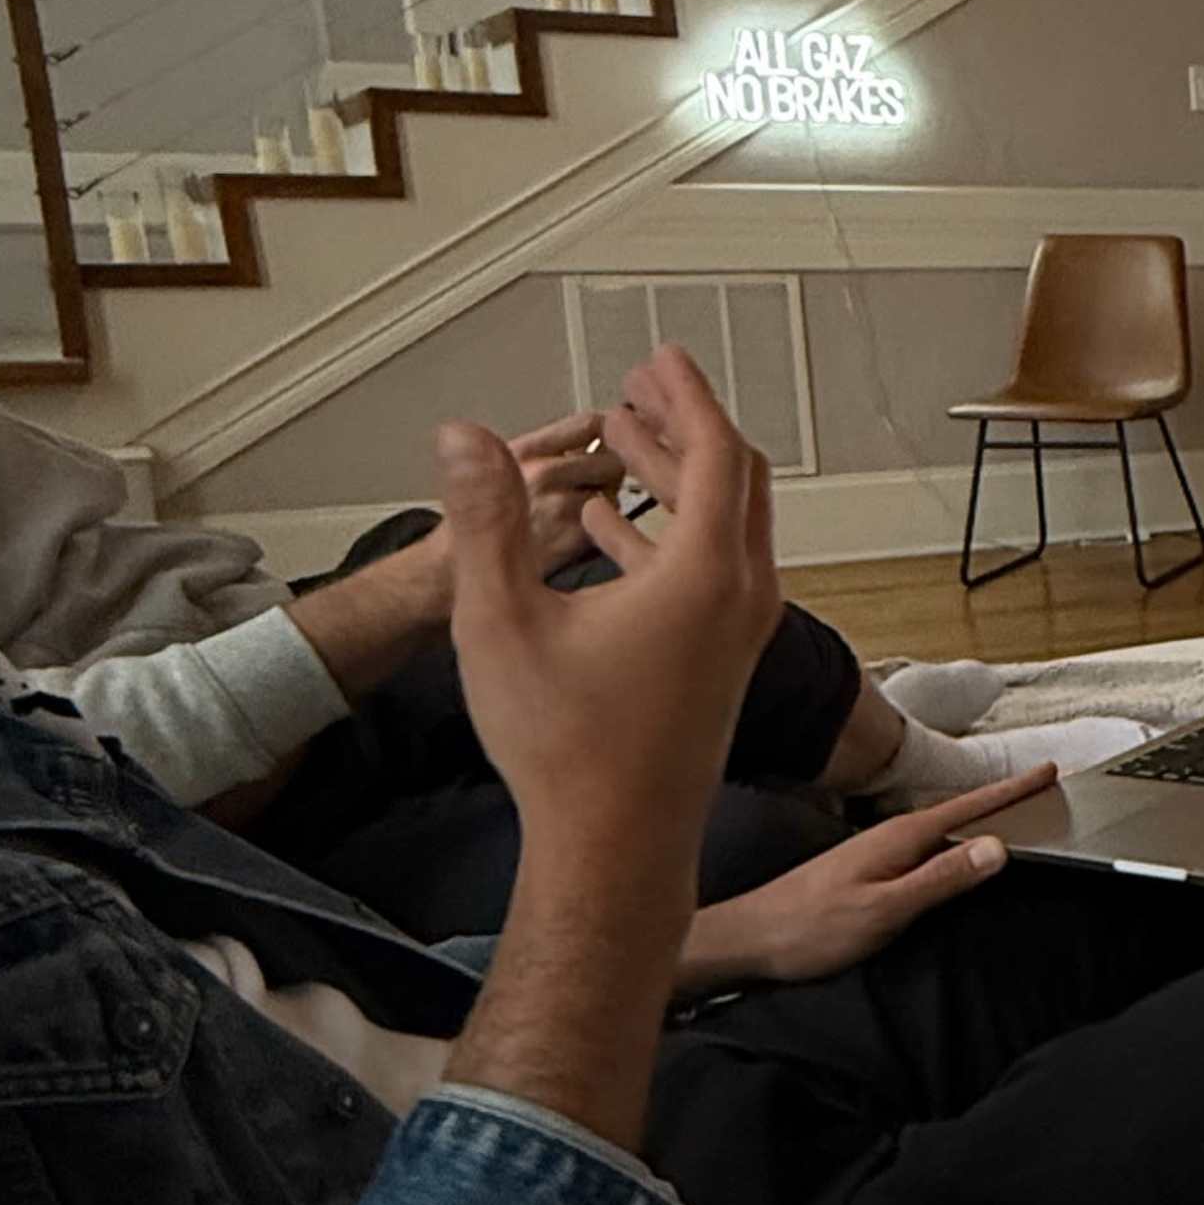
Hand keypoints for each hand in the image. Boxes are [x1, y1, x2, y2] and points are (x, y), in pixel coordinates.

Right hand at [436, 343, 780, 887]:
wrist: (613, 846)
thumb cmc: (564, 749)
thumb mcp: (502, 621)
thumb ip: (483, 519)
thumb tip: (460, 435)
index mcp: (705, 576)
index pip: (714, 451)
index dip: (685, 394)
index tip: (658, 357)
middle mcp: (742, 598)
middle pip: (733, 480)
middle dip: (684, 427)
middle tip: (637, 391)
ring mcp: (740, 634)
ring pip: (726, 527)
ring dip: (676, 480)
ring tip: (617, 448)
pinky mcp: (724, 662)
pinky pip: (715, 571)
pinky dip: (671, 533)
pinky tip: (608, 533)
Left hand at [675, 774, 1053, 990]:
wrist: (751, 941)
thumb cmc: (810, 929)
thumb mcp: (884, 910)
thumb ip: (940, 878)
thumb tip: (996, 849)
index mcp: (900, 837)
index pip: (970, 807)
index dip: (1013, 791)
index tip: (1049, 772)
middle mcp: (890, 835)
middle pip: (962, 811)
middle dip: (1005, 799)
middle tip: (1044, 788)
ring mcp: (878, 851)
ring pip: (944, 829)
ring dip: (981, 821)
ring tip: (1014, 817)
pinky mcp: (870, 870)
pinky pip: (927, 847)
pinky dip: (955, 843)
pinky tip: (957, 854)